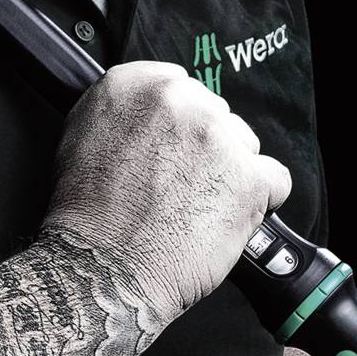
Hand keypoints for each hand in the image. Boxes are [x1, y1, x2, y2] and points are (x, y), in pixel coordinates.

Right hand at [39, 61, 291, 324]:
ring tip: (198, 206)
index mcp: (133, 85)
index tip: (172, 146)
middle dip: (204, 147)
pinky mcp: (248, 178)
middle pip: (215, 114)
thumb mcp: (81, 139)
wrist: (103, 270)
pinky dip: (260, 200)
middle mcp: (177, 101)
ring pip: (245, 144)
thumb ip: (122, 112)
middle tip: (179, 184)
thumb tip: (150, 112)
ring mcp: (217, 138)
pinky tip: (231, 216)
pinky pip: (275, 180)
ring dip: (231, 171)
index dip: (178, 123)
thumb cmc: (86, 218)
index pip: (179, 86)